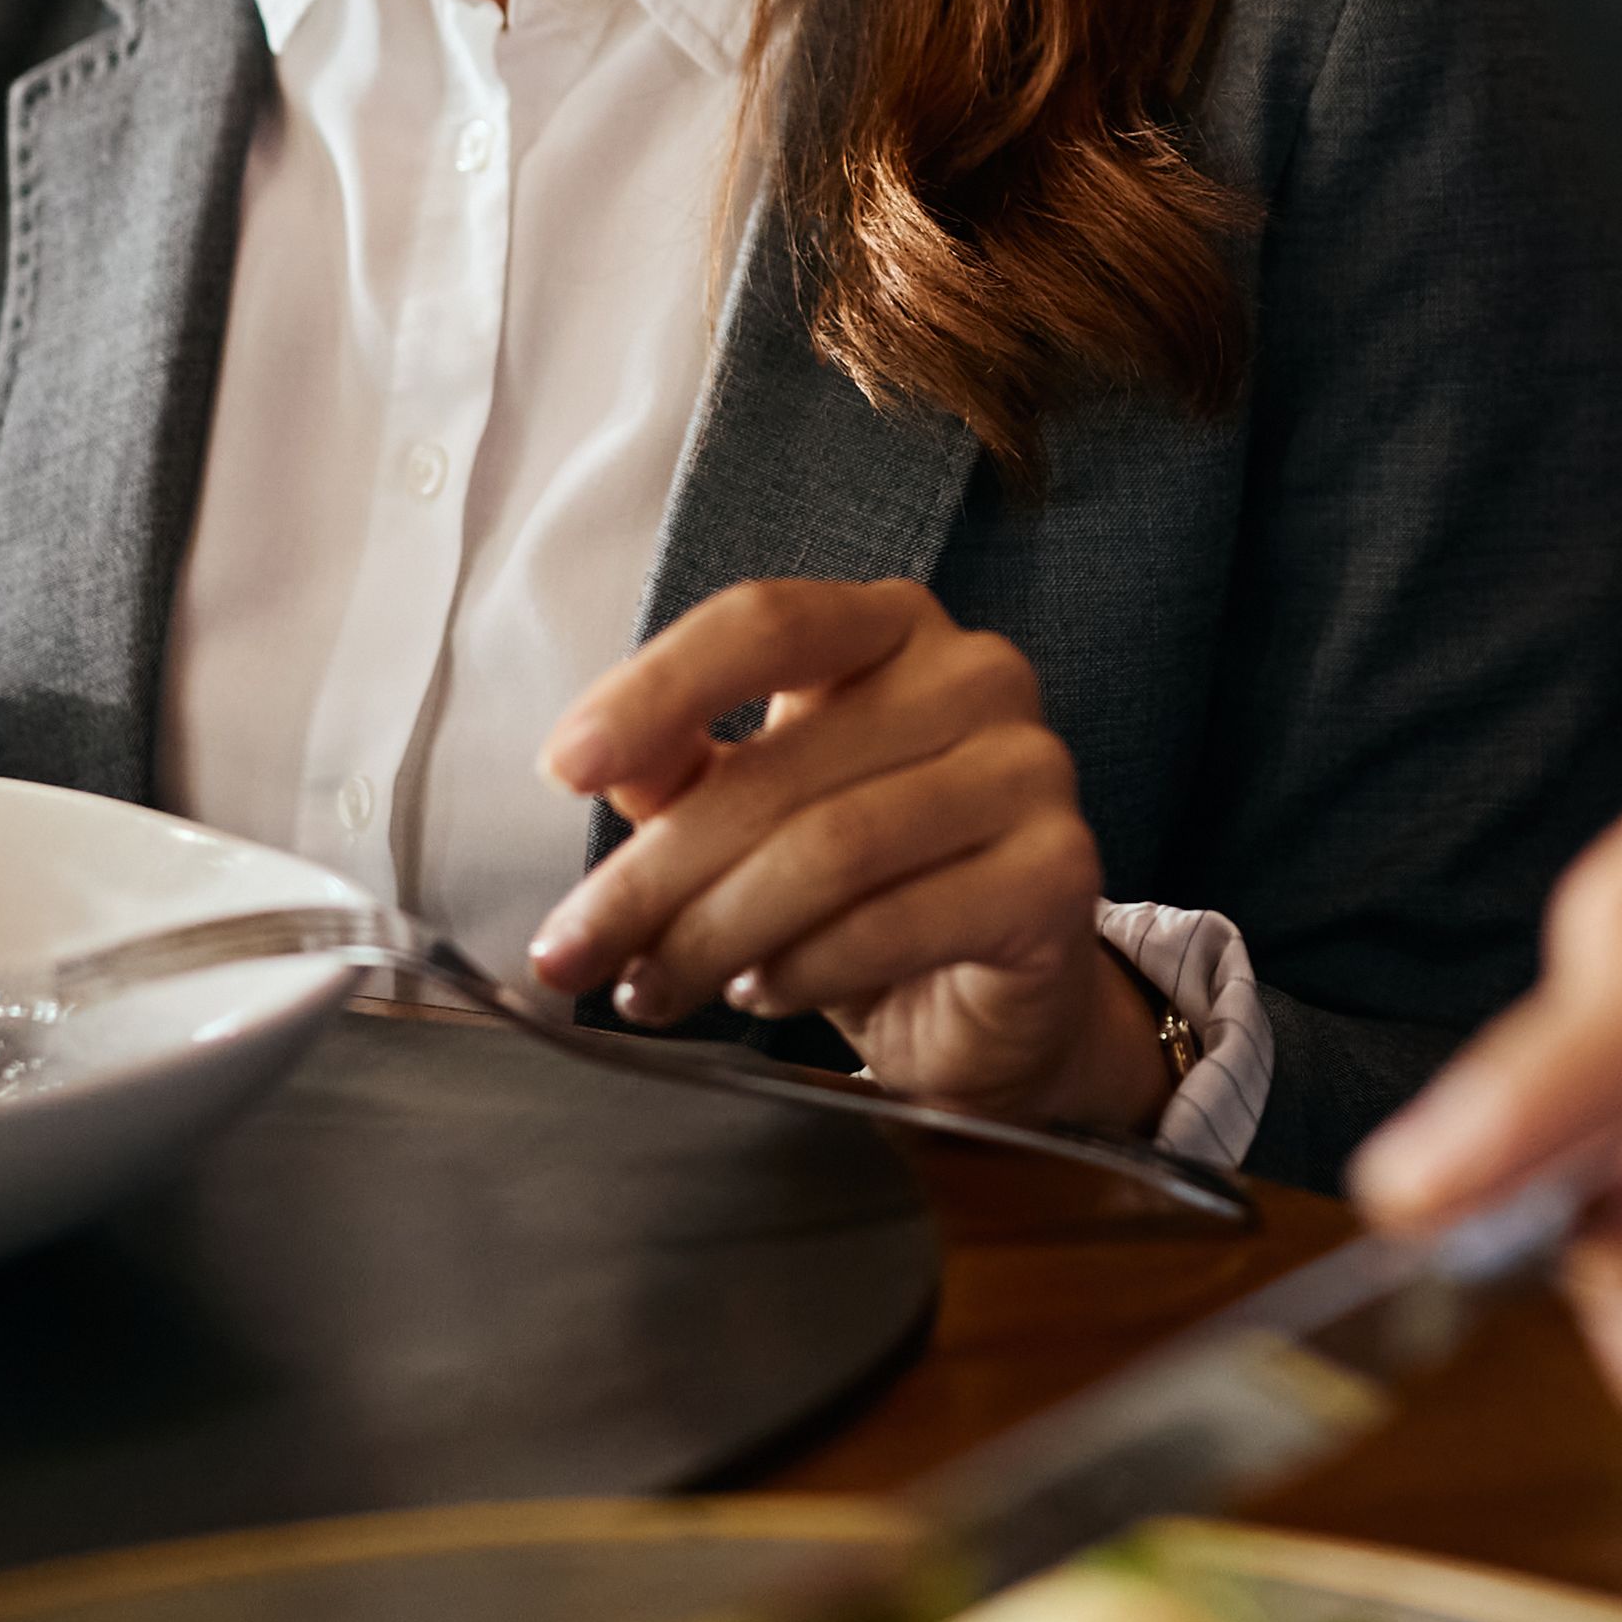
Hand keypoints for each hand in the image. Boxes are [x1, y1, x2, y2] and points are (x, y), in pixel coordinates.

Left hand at [524, 579, 1168, 1136]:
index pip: (764, 622)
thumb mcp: (759, 813)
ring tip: (651, 988)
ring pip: (832, 850)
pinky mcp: (1060, 874)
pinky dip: (804, 969)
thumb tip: (593, 765)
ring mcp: (1031, 769)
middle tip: (572, 951)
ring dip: (714, 935)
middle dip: (653, 875)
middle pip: (779, 767)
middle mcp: (977, 674)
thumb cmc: (868, 888)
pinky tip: (759, 992)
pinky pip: (897, 922)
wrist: (993, 999)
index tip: (562, 768)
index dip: (653, 690)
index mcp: (893, 627)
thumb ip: (685, 771)